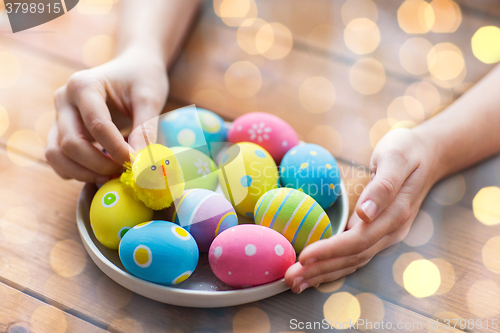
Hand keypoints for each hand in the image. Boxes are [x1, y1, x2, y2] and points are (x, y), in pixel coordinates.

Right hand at [45, 46, 168, 182]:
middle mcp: (64, 100)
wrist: (132, 68)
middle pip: (71, 143)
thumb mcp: (150, 98)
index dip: (117, 150)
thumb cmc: (142, 78)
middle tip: (125, 171)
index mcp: (84, 85)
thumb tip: (141, 164)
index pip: (97, 125)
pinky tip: (101, 171)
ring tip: (112, 175)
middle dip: (99, 164)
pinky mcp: (60, 131)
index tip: (137, 164)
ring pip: (56, 155)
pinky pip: (57, 160)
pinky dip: (76, 172)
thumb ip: (145, 130)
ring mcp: (58, 116)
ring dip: (83, 173)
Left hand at [284, 128, 437, 292]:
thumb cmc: (407, 151)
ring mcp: (385, 235)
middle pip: (352, 257)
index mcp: (394, 214)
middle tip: (290, 279)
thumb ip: (383, 186)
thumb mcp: (396, 158)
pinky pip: (354, 255)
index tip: (304, 257)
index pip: (358, 240)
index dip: (330, 251)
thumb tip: (365, 213)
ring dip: (323, 274)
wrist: (429, 155)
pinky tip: (315, 272)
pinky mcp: (378, 233)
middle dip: (320, 270)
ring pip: (352, 261)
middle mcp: (390, 231)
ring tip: (295, 282)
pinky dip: (333, 266)